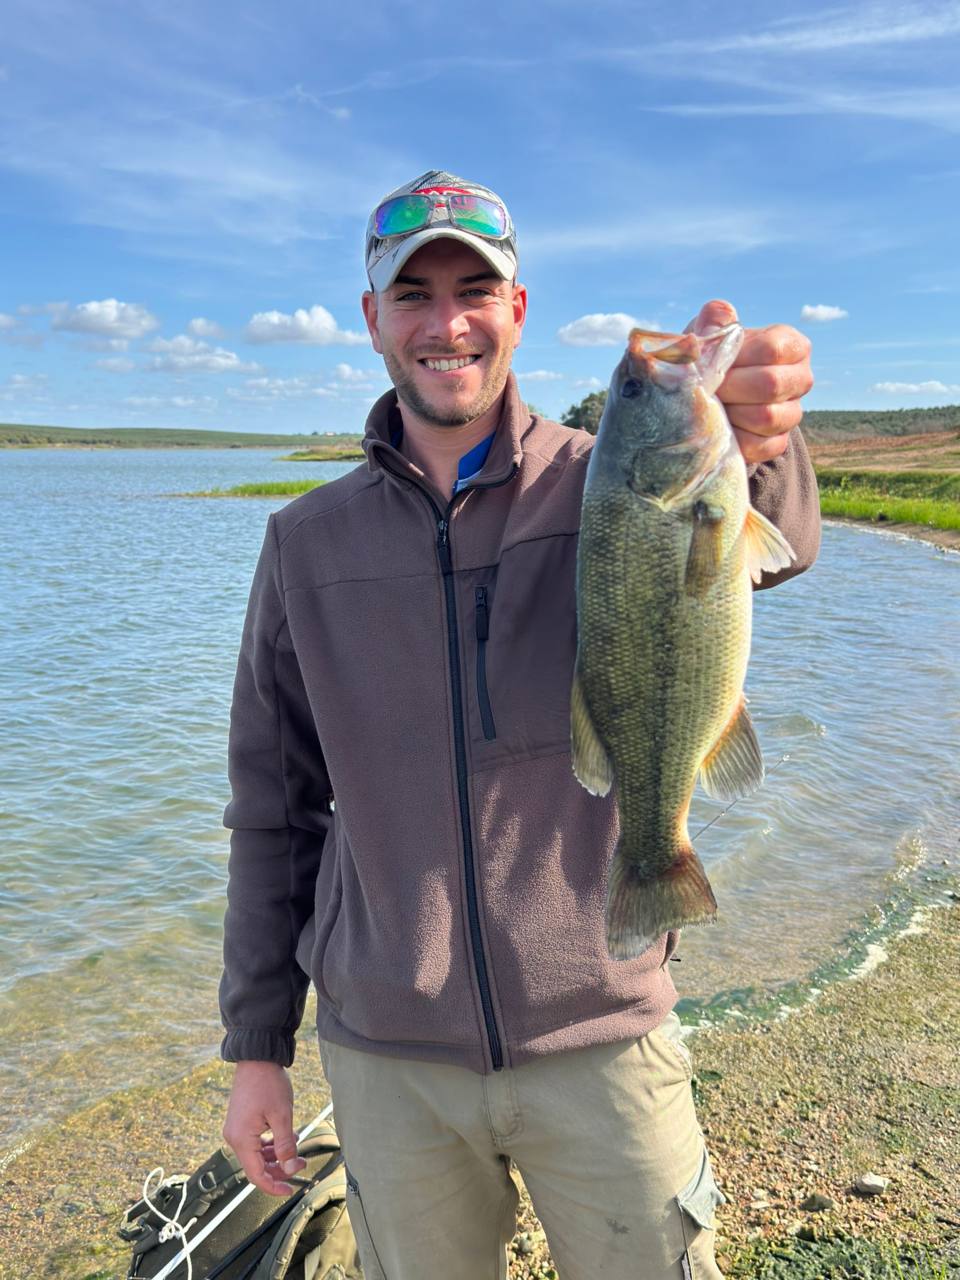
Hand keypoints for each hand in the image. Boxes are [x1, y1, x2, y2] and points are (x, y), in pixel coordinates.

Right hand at [222, 1061, 307, 1195]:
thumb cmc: (268, 1084)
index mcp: (241, 1139)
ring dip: (276, 1156)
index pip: (256, 1175)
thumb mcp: (282, 1115)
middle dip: (279, 1168)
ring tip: (296, 1150)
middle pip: (256, 1166)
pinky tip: (286, 1138)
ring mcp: (236, 1129)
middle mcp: (234, 1137)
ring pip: (256, 1154)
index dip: (273, 1186)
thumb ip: (286, 1146)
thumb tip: (290, 1169)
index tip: (290, 1190)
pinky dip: (270, 1145)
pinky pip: (254, 1142)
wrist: (257, 1057)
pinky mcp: (240, 1122)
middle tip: (301, 1163)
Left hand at [688, 299, 813, 464]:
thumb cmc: (712, 359)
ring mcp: (793, 413)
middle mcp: (801, 378)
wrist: (708, 399)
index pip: (772, 349)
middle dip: (731, 387)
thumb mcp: (709, 335)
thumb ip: (715, 321)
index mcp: (792, 345)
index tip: (713, 361)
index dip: (737, 357)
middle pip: (771, 384)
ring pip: (767, 418)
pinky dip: (733, 439)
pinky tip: (720, 428)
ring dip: (731, 413)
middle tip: (708, 387)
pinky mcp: (778, 442)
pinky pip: (759, 446)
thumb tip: (721, 313)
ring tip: (713, 406)